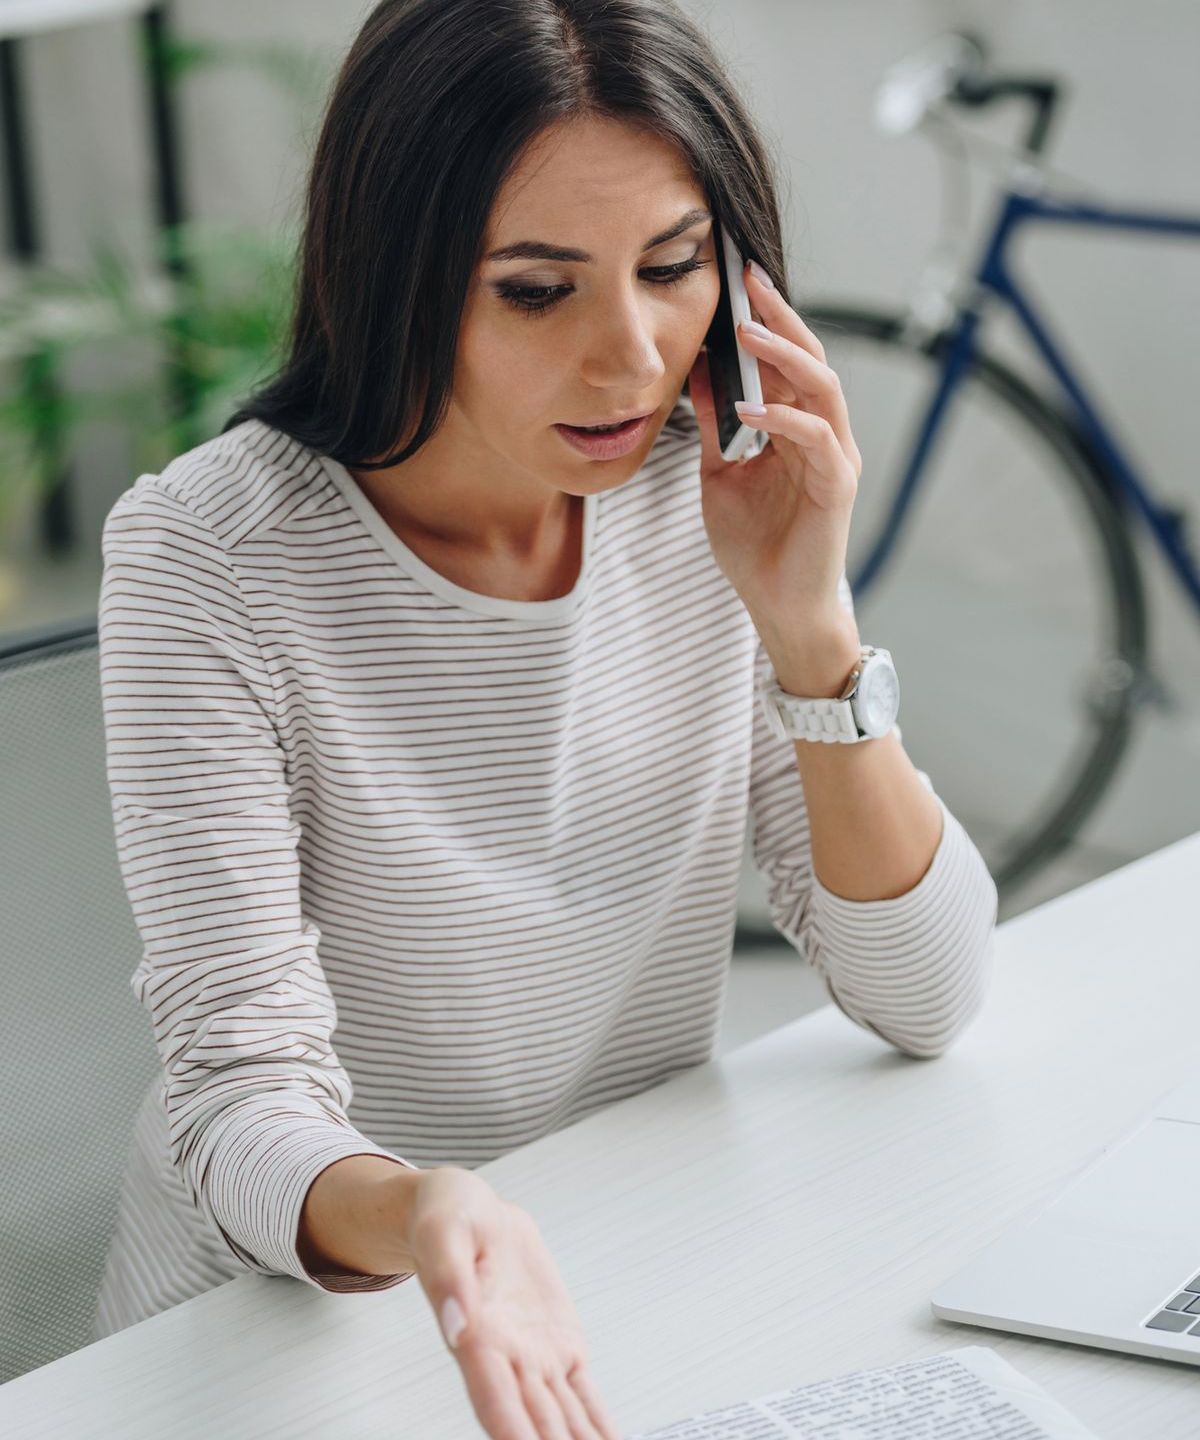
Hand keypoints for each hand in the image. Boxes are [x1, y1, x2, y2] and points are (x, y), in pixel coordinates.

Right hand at [407, 1167, 620, 1439]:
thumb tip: (457, 1323)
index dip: (511, 1430)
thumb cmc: (452, 1220)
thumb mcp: (443, 1234)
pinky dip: (597, 1423)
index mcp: (475, 1335)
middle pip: (533, 1420)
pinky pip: (583, 1393)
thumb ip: (449, 1278)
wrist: (478, 1213)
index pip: (494, 1396)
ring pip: (562, 1417)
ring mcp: (536, 1357)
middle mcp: (506, 1357)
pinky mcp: (561, 1346)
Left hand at [686, 259, 862, 639]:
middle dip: (781, 318)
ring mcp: (835, 458)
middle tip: (749, 282)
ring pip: (823, 388)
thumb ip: (716, 427)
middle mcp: (824, 435)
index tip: (737, 282)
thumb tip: (696, 375)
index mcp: (798, 429)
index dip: (766, 321)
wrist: (777, 606)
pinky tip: (749, 407)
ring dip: (785, 356)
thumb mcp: (720, 475)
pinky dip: (783, 417)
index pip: (787, 362)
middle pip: (811, 360)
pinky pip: (815, 437)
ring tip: (748, 331)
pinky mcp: (837, 487)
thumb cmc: (755, 546)